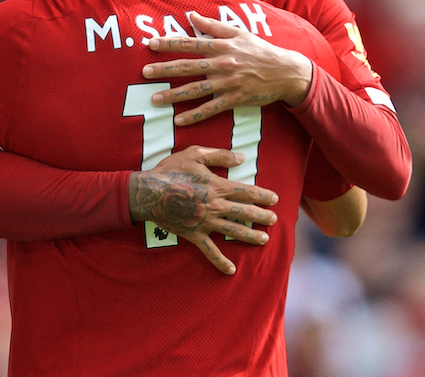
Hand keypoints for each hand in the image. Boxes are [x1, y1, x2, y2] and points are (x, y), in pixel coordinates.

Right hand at [129, 145, 278, 274]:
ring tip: (263, 239)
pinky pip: (210, 250)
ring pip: (234, 231)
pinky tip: (231, 270)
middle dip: (262, 216)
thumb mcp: (195, 154)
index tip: (274, 199)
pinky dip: (220, 261)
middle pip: (245, 212)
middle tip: (274, 220)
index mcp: (218, 186)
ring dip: (250, 236)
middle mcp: (216, 206)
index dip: (263, 195)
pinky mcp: (195, 234)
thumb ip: (220, 155)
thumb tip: (241, 157)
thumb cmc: (171, 170)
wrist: (149, 193)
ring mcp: (206, 222)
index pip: (247, 192)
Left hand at [141, 12, 312, 124]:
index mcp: (222, 46)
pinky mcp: (235, 99)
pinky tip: (179, 121)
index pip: (190, 43)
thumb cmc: (260, 50)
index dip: (169, 43)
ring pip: (196, 90)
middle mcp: (222, 64)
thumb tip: (191, 15)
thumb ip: (213, 25)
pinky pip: (211, 109)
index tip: (150, 44)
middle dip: (164, 70)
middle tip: (144, 73)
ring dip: (174, 95)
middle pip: (188, 67)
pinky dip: (195, 115)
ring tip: (155, 99)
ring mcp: (228, 83)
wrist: (285, 71)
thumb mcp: (239, 33)